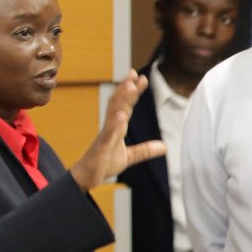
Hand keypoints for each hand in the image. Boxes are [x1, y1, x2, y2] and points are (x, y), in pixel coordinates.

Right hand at [70, 73, 167, 190]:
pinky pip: (109, 134)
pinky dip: (115, 124)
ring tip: (129, 86)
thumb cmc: (104, 164)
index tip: (141, 78)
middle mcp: (110, 127)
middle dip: (126, 88)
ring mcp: (105, 135)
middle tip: (134, 73)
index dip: (133, 92)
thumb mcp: (129, 157)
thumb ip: (145, 150)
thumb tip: (164, 146)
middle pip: (118, 103)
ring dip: (121, 100)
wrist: (87, 178)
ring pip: (113, 114)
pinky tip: (121, 116)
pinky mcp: (101, 147)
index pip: (126, 105)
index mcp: (117, 127)